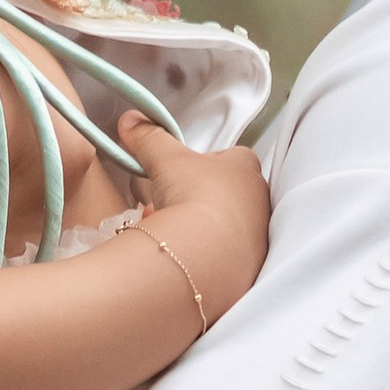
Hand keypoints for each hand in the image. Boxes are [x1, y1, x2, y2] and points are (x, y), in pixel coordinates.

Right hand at [117, 113, 270, 323]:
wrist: (206, 254)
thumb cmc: (194, 194)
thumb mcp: (165, 159)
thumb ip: (149, 138)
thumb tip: (130, 120)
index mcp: (246, 168)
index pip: (232, 158)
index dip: (206, 163)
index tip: (182, 173)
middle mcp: (260, 201)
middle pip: (227, 194)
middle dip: (197, 199)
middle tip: (170, 204)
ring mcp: (259, 237)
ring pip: (224, 227)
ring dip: (198, 228)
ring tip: (169, 232)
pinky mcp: (250, 269)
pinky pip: (224, 256)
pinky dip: (202, 254)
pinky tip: (180, 256)